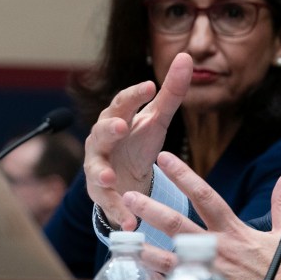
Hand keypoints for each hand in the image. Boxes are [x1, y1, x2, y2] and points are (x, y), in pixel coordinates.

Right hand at [84, 52, 191, 230]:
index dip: (134, 94)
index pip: (124, 101)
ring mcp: (97, 167)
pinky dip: (118, 213)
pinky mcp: (101, 193)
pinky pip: (107, 203)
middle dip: (108, 129)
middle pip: (101, 131)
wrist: (124, 175)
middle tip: (120, 126)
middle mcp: (101, 140)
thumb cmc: (139, 139)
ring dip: (99, 174)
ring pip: (94, 169)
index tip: (150, 85)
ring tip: (107, 178)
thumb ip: (172, 90)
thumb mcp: (158, 117)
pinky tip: (130, 223)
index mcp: (117, 117)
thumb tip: (186, 56)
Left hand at [125, 151, 280, 279]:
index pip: (204, 196)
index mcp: (234, 230)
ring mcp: (210, 273)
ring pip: (169, 258)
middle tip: (128, 196)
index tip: (164, 159)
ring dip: (144, 247)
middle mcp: (218, 248)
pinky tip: (138, 276)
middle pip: (178, 225)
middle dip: (152, 209)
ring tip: (122, 238)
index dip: (183, 176)